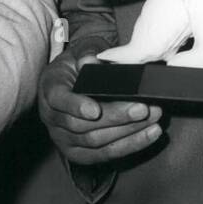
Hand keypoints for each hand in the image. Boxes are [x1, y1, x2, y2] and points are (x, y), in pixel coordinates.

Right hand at [38, 44, 162, 164]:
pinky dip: (130, 145)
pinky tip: (150, 134)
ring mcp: (63, 138)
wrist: (74, 80)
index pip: (59, 100)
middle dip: (115, 118)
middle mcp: (51, 117)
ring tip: (152, 119)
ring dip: (128, 132)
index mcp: (50, 88)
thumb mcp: (83, 49)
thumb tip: (91, 61)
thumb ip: (87, 52)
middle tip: (142, 109)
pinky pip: (105, 154)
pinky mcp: (79, 153)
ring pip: (95, 142)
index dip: (76, 106)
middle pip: (81, 125)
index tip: (95, 110)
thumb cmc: (80, 62)